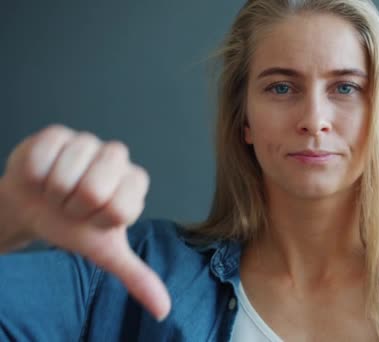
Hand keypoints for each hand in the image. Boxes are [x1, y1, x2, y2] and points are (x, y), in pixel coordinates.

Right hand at [0, 124, 170, 320]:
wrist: (34, 208)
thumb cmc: (73, 226)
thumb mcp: (105, 252)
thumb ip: (137, 276)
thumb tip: (163, 309)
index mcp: (135, 183)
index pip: (120, 209)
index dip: (97, 222)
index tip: (93, 220)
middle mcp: (118, 157)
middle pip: (95, 191)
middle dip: (74, 209)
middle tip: (72, 207)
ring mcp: (88, 141)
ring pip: (65, 176)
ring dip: (53, 194)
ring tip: (57, 192)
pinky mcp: (58, 133)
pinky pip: (42, 158)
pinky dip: (35, 176)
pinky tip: (42, 176)